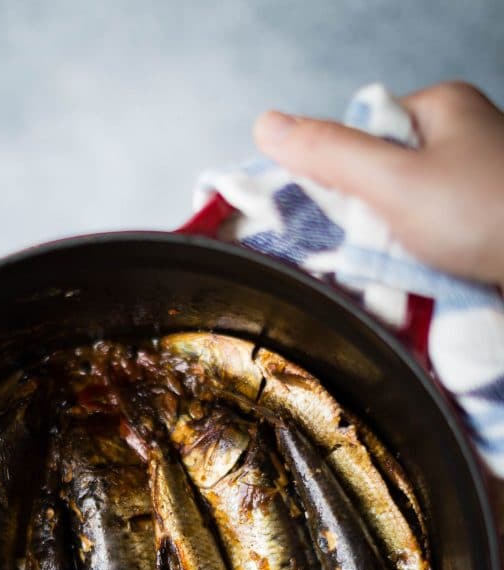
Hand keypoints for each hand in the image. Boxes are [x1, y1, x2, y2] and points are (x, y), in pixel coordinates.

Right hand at [254, 82, 503, 286]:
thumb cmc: (489, 217)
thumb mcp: (394, 183)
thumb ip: (330, 155)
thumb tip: (266, 126)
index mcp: (440, 109)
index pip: (361, 135)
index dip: (339, 179)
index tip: (338, 218)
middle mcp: (463, 139)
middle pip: (382, 180)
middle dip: (369, 223)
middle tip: (377, 251)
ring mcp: (477, 185)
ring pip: (406, 219)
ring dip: (395, 253)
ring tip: (408, 272)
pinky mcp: (485, 228)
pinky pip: (434, 245)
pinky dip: (423, 268)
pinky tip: (428, 281)